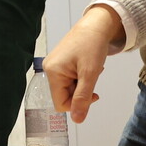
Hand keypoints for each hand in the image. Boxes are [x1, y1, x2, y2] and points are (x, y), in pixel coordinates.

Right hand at [44, 6, 123, 123]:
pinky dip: (81, 76)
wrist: (96, 25)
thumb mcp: (90, 74)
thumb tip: (77, 120)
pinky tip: (87, 66)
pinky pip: (69, 78)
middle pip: (64, 95)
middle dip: (81, 91)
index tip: (92, 94)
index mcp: (52, 73)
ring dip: (82, 83)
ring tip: (91, 69)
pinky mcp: (60, 62)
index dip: (77, 104)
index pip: (60, 104)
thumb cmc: (92, 46)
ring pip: (68, 87)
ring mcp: (54, 65)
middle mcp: (49, 69)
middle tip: (92, 77)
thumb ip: (82, 98)